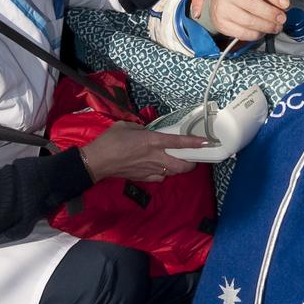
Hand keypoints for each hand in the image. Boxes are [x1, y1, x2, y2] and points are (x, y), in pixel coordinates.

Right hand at [80, 120, 199, 183]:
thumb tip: (147, 131)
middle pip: (181, 166)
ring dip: (178, 168)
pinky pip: (160, 177)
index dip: (194, 143)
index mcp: (152, 141)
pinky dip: (164, 173)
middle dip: (191, 164)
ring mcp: (150, 169)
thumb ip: (141, 127)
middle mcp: (155, 157)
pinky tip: (160, 168)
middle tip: (193, 158)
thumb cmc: (110, 140)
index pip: (179, 142)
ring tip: (178, 162)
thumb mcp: (127, 125)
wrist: (96, 161)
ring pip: (172, 173)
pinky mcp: (143, 178)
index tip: (207, 142)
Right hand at [175, 0, 287, 40]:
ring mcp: (221, 9)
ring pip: (250, 21)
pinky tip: (263, 32)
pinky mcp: (220, 23)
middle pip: (256, 6)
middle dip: (273, 14)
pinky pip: (242, 32)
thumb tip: (282, 4)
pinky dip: (255, 34)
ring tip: (277, 27)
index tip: (287, 4)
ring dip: (267, 26)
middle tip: (283, 19)